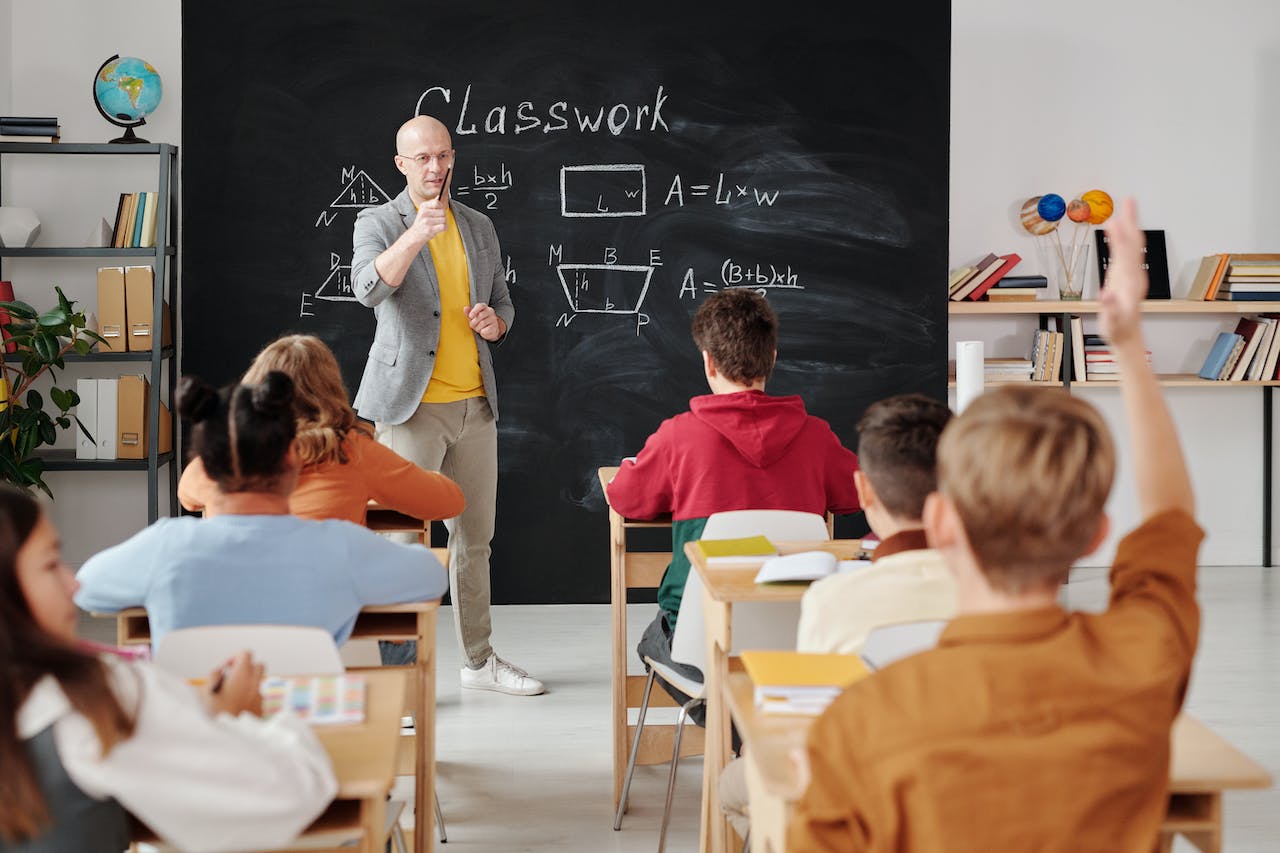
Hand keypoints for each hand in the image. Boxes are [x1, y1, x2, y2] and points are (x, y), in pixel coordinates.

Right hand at [204, 651, 264, 717]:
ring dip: (249, 681)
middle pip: (257, 664)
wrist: (232, 736)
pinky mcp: (262, 707)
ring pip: (259, 680)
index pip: (245, 653)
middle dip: (246, 668)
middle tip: (232, 678)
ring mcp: (260, 694)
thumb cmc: (216, 713)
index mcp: (242, 675)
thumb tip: (219, 670)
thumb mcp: (205, 692)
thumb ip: (211, 676)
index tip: (226, 668)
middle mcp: (255, 682)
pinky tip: (238, 705)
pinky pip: (259, 694)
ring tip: (234, 692)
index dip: (234, 657)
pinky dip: (250, 695)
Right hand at [410, 196, 447, 242]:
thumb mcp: (424, 211)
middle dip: (443, 216)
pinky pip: (443, 226)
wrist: (414, 235)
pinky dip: (444, 228)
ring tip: (436, 225)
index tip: (439, 211)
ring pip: (444, 219)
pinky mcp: (430, 229)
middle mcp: (424, 213)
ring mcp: (426, 221)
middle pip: (442, 211)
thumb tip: (439, 195)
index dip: (441, 207)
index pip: (437, 202)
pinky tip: (439, 229)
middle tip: (437, 220)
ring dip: (443, 223)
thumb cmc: (421, 223)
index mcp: (423, 206)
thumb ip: (432, 204)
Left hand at [466, 303, 505, 341]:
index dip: (474, 311)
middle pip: (480, 315)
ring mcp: (493, 318)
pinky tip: (483, 331)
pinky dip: (482, 332)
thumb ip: (468, 312)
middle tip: (473, 325)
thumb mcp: (473, 317)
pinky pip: (486, 329)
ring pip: (483, 323)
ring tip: (478, 328)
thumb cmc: (479, 322)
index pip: (480, 306)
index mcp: (484, 307)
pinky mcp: (495, 326)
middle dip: (474, 322)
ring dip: (477, 328)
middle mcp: (490, 311)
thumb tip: (465, 308)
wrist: (489, 330)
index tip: (470, 316)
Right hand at [1098, 198, 1147, 350]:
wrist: (1127, 337)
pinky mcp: (1126, 277)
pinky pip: (1125, 253)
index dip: (1121, 235)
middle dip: (1131, 221)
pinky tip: (1117, 232)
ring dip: (1129, 226)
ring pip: (1131, 245)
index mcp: (1130, 282)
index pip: (1125, 253)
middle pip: (1133, 242)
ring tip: (1124, 209)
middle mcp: (1134, 274)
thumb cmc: (1118, 330)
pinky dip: (1122, 239)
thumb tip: (1107, 294)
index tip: (1114, 220)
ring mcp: (1131, 275)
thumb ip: (1111, 308)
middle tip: (1129, 200)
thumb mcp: (1112, 322)